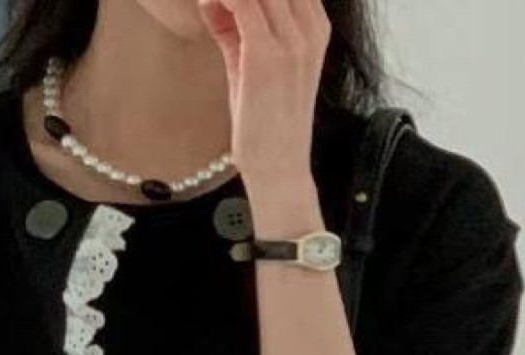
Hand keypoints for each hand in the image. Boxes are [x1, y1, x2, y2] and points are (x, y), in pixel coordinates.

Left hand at [196, 0, 330, 202]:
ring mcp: (290, 40)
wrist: (280, 168)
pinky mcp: (264, 55)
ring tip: (212, 4)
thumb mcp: (257, 67)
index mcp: (316, 28)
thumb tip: (213, 1)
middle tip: (217, 1)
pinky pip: (241, 2)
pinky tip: (208, 6)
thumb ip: (238, 30)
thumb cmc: (268, 124)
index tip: (229, 1)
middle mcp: (308, 29)